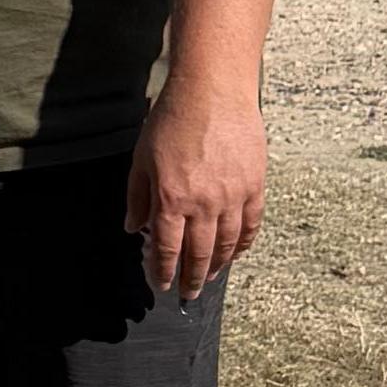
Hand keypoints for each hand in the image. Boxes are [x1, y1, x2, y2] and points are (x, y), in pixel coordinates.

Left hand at [129, 78, 265, 298]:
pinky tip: (237, 252)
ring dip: (219, 266)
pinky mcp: (254, 186)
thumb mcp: (142, 158)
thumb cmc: (172, 119)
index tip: (163, 285)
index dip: (164, 271)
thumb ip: (137, 197)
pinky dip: (244, 243)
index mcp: (170, 199)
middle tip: (189, 294)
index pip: (166, 248)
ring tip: (212, 277)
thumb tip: (132, 228)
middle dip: (192, 279)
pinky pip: (251, 224)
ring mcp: (232, 197)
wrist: (213, 92)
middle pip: (199, 254)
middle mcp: (203, 204)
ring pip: (227, 244)